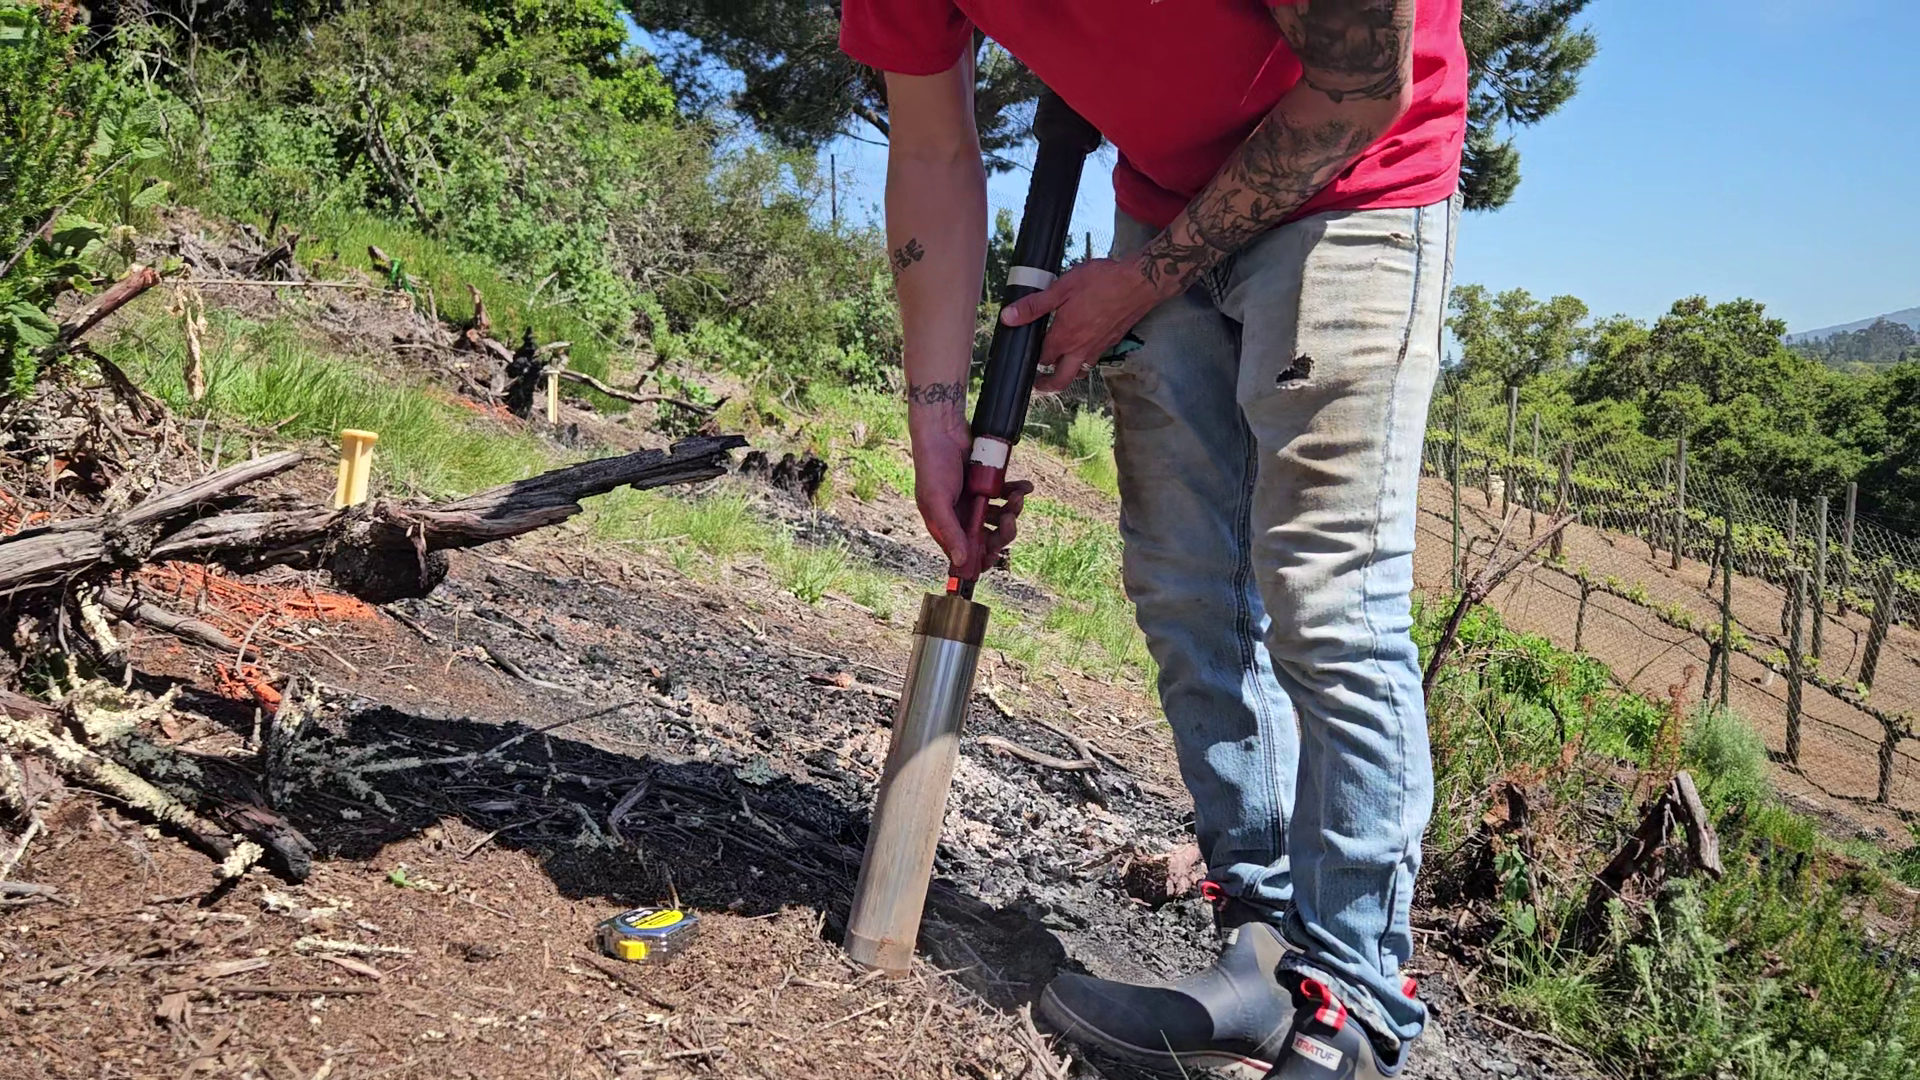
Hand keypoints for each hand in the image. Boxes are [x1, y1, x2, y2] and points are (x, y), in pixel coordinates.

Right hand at [909, 414, 1031, 572]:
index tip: (995, 555)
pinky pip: (1006, 495)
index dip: (982, 559)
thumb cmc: (932, 467)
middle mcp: (962, 517)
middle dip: (1003, 533)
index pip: (966, 554)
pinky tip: (1025, 487)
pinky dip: (1018, 492)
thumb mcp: (938, 502)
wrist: (943, 431)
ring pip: (1001, 517)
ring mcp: (975, 502)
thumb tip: (961, 561)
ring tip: (1018, 497)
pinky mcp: (987, 485)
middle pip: (990, 538)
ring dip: (1013, 510)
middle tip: (1009, 519)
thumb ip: (950, 532)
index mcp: (946, 526)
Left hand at [1000, 255, 1168, 392]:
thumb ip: (1035, 305)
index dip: (1030, 360)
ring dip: (1066, 373)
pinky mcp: (1112, 343)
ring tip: (1057, 365)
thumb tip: (1008, 317)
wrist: (1140, 283)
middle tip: (1036, 383)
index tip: (1023, 356)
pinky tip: (1080, 345)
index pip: (1042, 359)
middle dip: (1046, 386)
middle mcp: (1081, 349)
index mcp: (1065, 337)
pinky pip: (1093, 360)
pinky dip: (1082, 360)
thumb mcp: (1063, 287)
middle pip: (1061, 380)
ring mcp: (1098, 349)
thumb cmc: (1102, 281)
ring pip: (1079, 372)